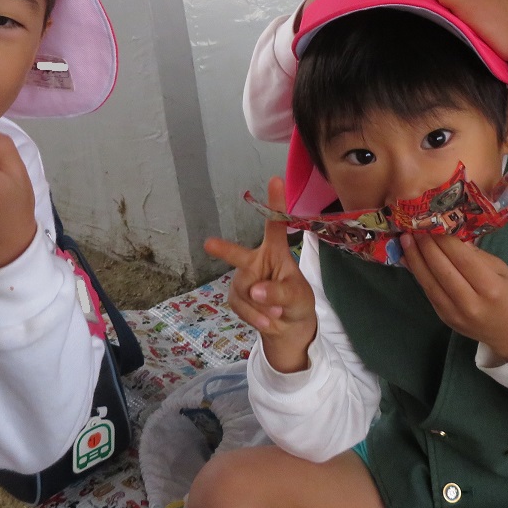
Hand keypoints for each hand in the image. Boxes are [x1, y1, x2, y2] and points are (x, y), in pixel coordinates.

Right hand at [205, 177, 317, 372]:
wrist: (288, 328)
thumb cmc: (297, 302)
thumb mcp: (298, 297)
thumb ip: (281, 292)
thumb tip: (256, 290)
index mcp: (276, 251)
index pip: (276, 225)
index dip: (276, 203)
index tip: (276, 179)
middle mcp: (256, 260)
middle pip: (238, 255)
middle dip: (223, 250)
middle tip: (208, 244)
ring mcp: (243, 278)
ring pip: (244, 290)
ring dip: (261, 307)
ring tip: (276, 314)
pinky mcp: (235, 296)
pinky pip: (241, 306)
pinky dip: (255, 317)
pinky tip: (266, 320)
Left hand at [399, 233, 507, 364]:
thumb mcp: (502, 270)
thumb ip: (477, 255)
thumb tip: (451, 236)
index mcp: (491, 287)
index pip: (462, 259)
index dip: (445, 240)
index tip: (434, 222)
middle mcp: (471, 303)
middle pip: (442, 270)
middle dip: (426, 246)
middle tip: (415, 226)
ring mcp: (455, 313)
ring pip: (430, 283)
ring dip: (415, 259)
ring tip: (406, 240)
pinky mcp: (445, 318)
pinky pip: (428, 292)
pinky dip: (418, 274)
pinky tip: (409, 259)